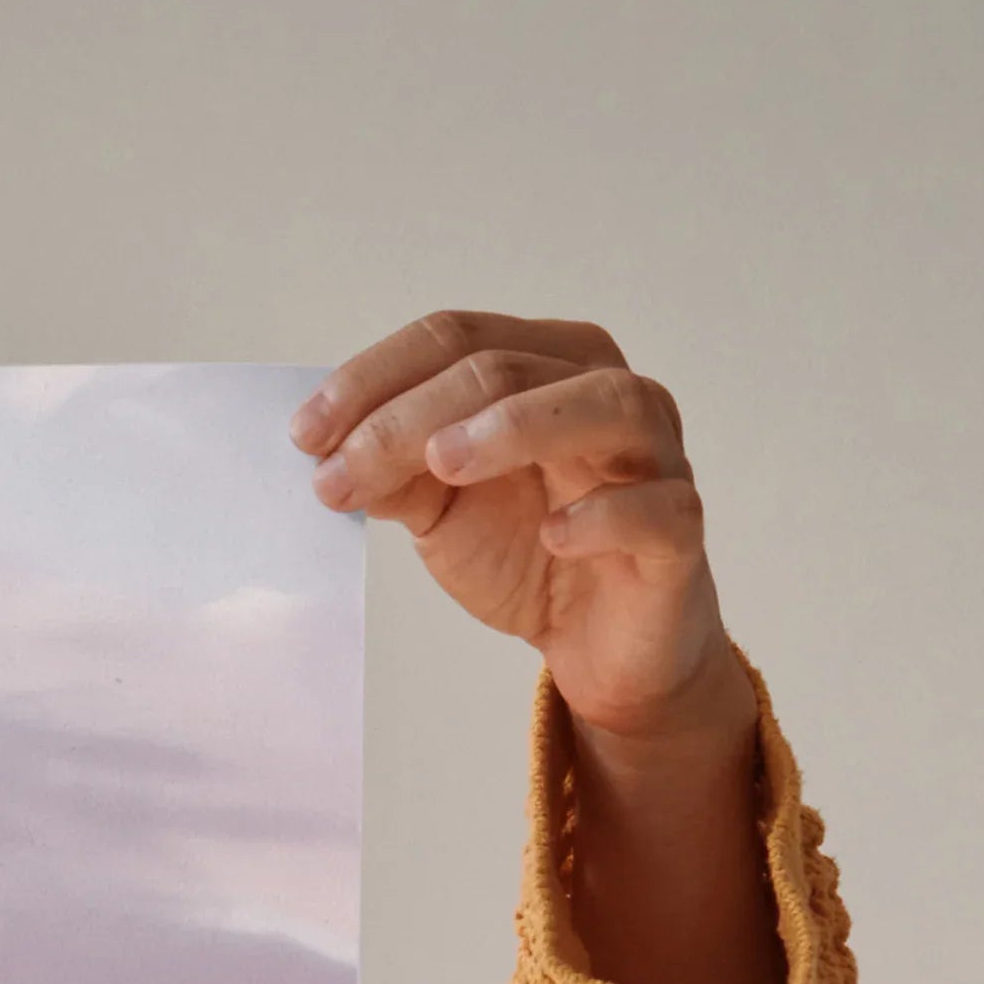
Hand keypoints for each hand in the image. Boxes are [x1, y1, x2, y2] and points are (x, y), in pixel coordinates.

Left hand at [292, 311, 746, 748]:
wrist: (600, 646)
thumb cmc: (530, 556)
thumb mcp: (442, 511)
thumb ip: (395, 474)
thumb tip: (326, 451)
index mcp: (547, 368)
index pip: (458, 338)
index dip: (376, 378)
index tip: (305, 435)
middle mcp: (608, 393)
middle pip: (510, 367)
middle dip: (411, 416)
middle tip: (339, 471)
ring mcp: (655, 457)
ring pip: (604, 404)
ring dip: (516, 426)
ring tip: (440, 462)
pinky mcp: (678, 531)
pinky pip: (657, 507)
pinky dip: (605, 514)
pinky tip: (553, 535)